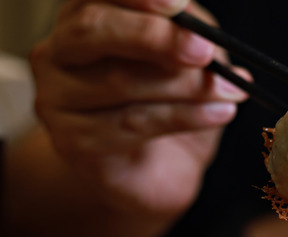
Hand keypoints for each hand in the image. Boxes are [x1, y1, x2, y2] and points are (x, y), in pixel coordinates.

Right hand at [30, 0, 248, 216]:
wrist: (153, 169)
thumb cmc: (166, 101)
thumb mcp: (186, 55)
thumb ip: (187, 33)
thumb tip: (207, 35)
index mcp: (83, 14)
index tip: (177, 3)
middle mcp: (58, 50)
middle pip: (93, 30)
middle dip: (153, 37)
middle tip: (202, 50)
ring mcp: (56, 97)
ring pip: (119, 81)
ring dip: (185, 85)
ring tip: (230, 91)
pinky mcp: (71, 141)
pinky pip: (132, 124)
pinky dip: (185, 117)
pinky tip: (220, 113)